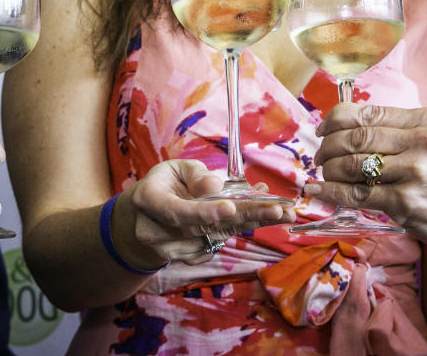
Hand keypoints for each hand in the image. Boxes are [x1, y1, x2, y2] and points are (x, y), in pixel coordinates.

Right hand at [115, 160, 296, 267]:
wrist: (144, 219)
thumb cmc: (164, 185)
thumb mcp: (174, 168)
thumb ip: (195, 175)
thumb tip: (215, 186)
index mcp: (149, 201)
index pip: (176, 212)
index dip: (203, 211)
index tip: (231, 208)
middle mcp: (157, 233)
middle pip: (206, 228)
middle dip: (246, 217)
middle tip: (280, 210)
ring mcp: (173, 251)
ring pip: (218, 237)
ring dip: (252, 223)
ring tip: (282, 210)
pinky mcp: (190, 258)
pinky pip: (221, 243)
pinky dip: (243, 228)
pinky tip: (261, 214)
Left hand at [307, 103, 426, 263]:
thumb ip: (395, 132)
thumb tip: (342, 127)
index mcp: (425, 120)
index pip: (367, 112)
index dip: (334, 119)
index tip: (322, 130)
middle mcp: (421, 141)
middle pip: (355, 137)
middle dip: (327, 147)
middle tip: (319, 156)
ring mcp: (414, 172)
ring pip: (352, 164)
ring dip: (328, 170)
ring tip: (324, 174)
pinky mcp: (405, 202)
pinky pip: (356, 194)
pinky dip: (332, 192)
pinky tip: (320, 190)